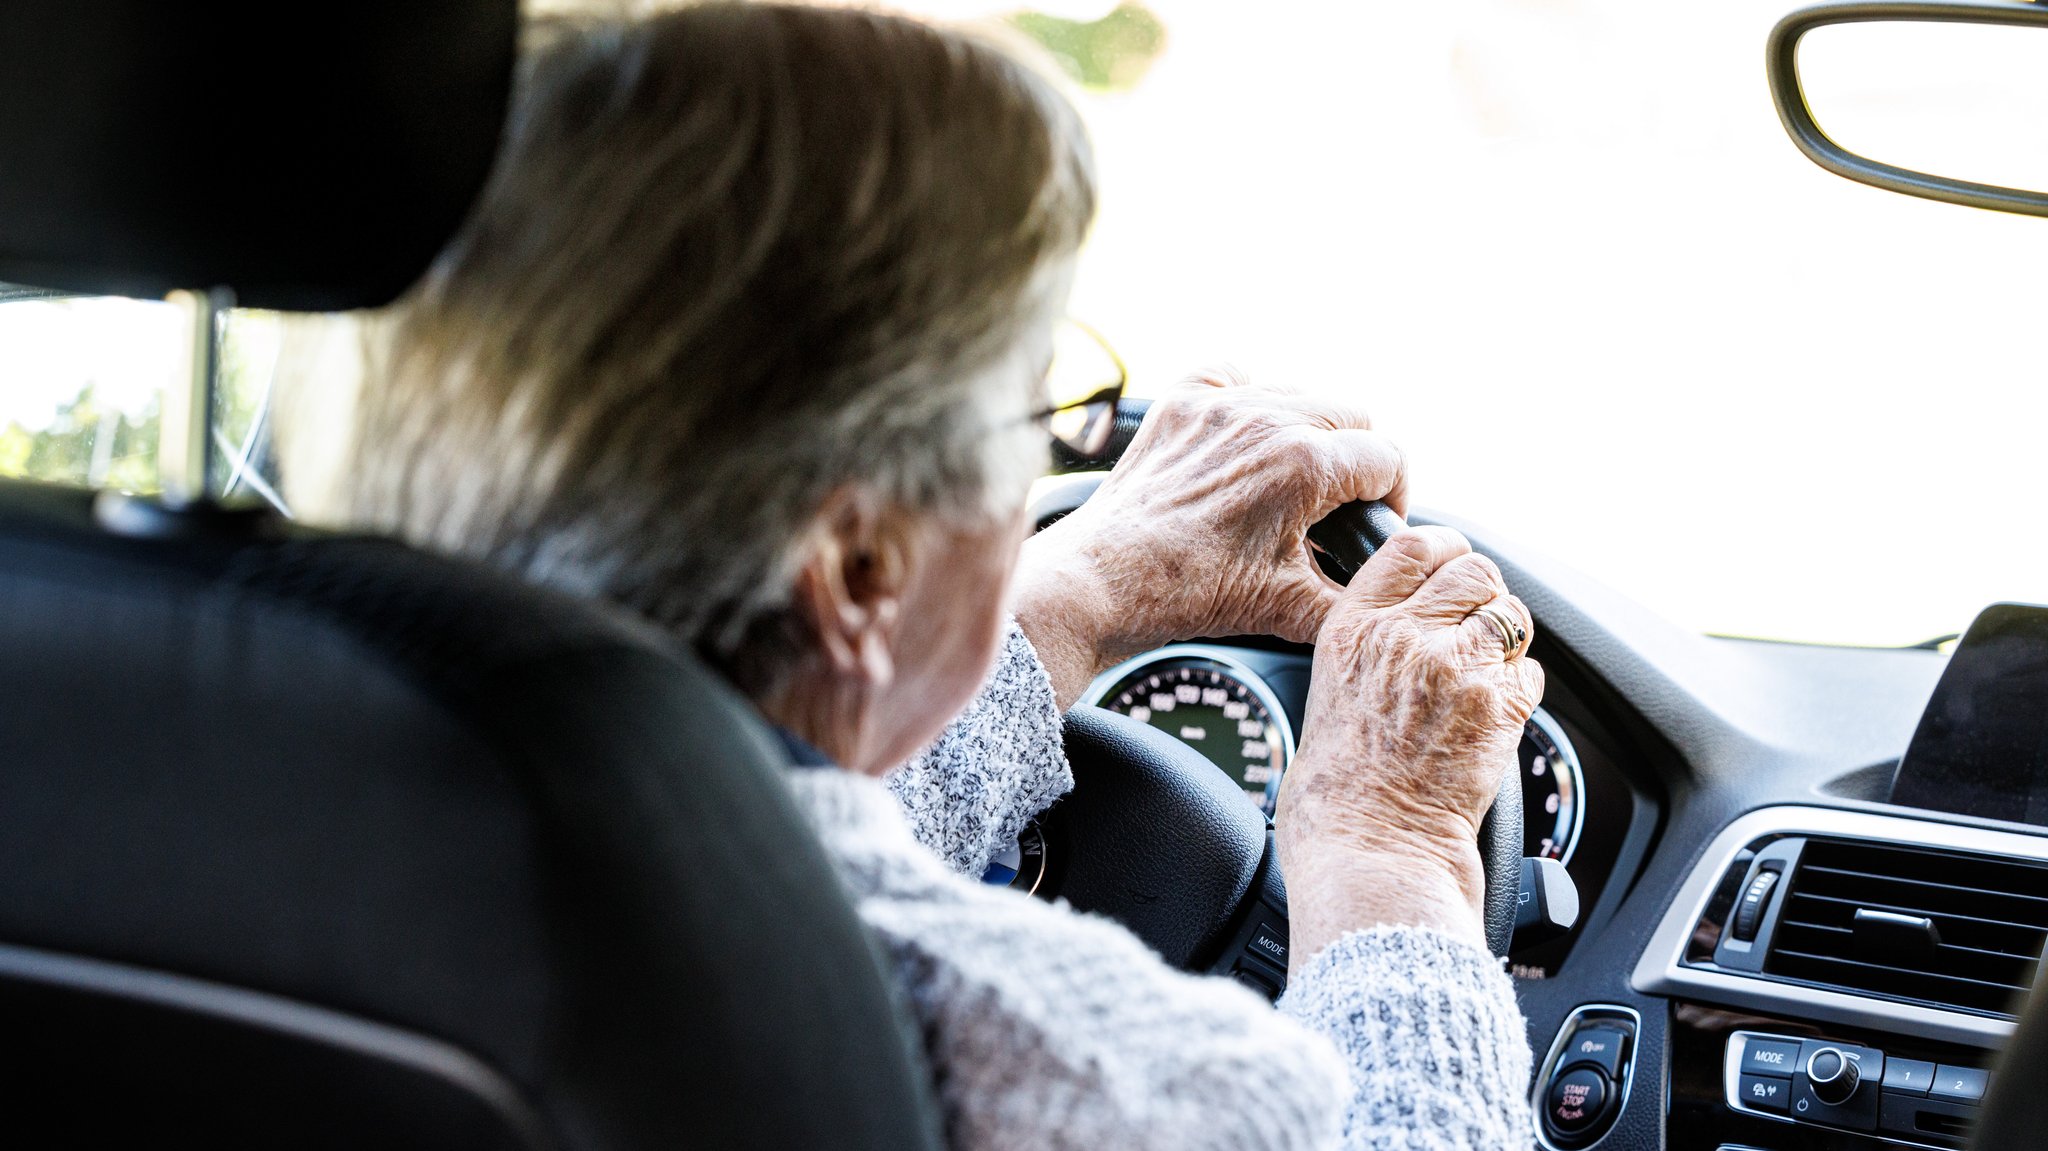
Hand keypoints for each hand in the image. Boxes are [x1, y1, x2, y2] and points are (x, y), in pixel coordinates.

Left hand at [1013, 372, 1406, 706]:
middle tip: (1335, 506)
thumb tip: (1384, 593)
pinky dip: (1246, 398)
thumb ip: (1352, 598)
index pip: (1387, 458)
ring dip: (1307, 431)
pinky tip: (1241, 437)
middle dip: (1356, 461)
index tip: (1373, 521)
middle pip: (1352, 416)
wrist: (1103, 581)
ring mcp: (1220, 406)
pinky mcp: (1180, 404)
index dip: (1392, 496)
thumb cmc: (1189, 594)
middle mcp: (1266, 420)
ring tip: (1290, 480)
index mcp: (1304, 465)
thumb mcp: (1287, 607)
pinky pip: (1232, 375)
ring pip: (1297, 394)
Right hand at [1274, 526, 1542, 964]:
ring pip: (1512, 616)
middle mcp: (1405, 636)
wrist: (1370, 846)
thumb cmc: (1339, 792)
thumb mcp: (1329, 691)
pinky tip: (1493, 719)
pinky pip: (1533, 673)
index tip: (1454, 560)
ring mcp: (1455, 666)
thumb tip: (1413, 621)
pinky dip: (1522, 692)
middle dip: (1485, 595)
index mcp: (1354, 629)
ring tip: (1487, 678)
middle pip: (1475, 569)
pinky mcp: (1499, 704)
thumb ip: (1372, 645)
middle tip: (1479, 627)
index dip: (1444, 547)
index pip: (1411, 547)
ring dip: (1508, 642)